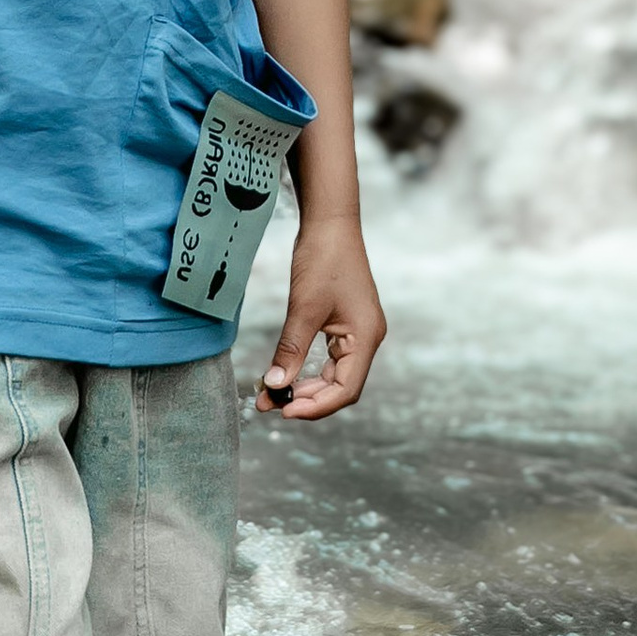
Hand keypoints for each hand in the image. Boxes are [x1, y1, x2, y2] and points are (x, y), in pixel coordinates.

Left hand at [257, 213, 385, 419]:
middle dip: (306, 399)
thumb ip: (290, 351)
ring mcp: (359, 332)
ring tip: (272, 394)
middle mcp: (368, 339)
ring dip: (305, 387)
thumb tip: (274, 387)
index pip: (345, 390)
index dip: (315, 407)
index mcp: (366, 338)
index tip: (284, 411)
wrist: (331, 224)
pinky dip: (309, 370)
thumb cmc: (323, 260)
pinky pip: (331, 359)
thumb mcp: (303, 309)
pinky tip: (287, 375)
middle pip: (341, 387)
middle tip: (269, 404)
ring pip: (334, 375)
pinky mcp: (347, 325)